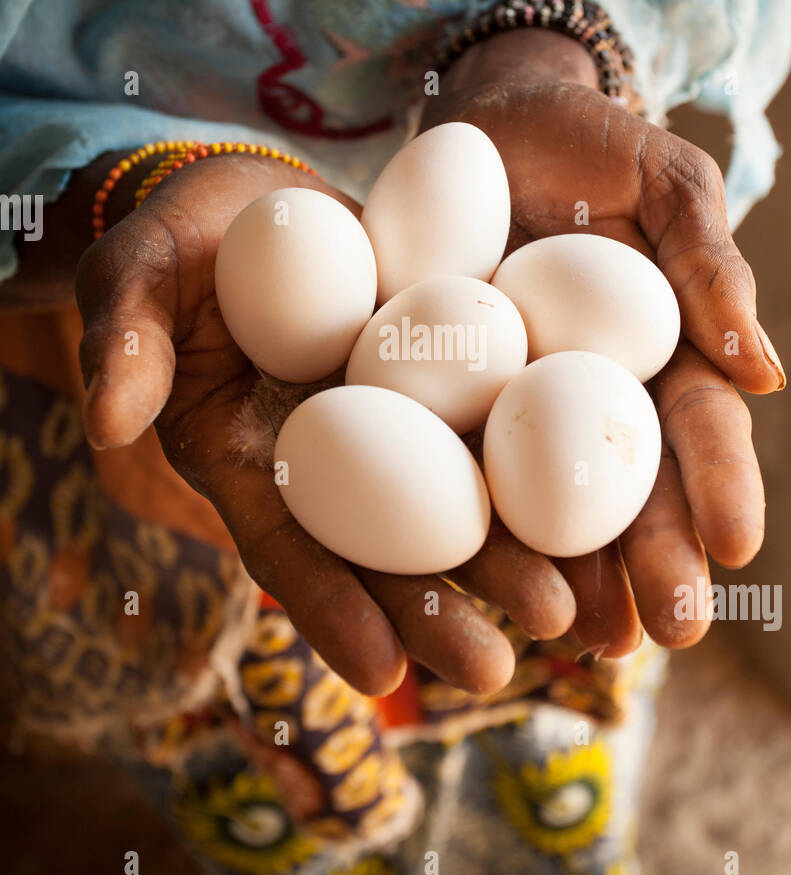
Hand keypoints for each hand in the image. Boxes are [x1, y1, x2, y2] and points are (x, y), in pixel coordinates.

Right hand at [75, 150, 573, 697]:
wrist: (252, 198)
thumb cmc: (176, 240)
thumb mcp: (135, 272)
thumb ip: (125, 338)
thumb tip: (110, 422)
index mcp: (249, 459)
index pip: (286, 546)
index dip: (329, 609)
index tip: (382, 676)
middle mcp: (331, 459)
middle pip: (384, 550)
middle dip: (439, 612)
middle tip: (501, 667)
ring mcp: (393, 421)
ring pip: (453, 504)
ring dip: (507, 561)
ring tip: (571, 612)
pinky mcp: (446, 372)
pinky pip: (495, 422)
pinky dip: (539, 467)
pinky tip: (595, 509)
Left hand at [420, 29, 784, 655]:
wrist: (487, 117)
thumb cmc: (591, 143)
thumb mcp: (664, 179)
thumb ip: (708, 259)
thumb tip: (763, 369)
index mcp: (658, 357)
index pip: (697, 432)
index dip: (721, 487)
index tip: (737, 547)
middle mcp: (589, 398)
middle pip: (628, 493)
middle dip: (653, 564)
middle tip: (665, 634)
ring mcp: (514, 406)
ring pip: (547, 506)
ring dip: (574, 578)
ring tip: (587, 646)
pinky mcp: (437, 400)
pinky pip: (448, 465)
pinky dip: (467, 527)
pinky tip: (474, 585)